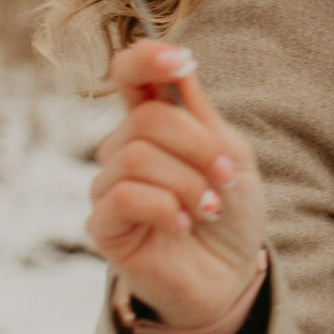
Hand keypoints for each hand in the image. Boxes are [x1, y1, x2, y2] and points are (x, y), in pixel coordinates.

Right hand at [86, 41, 266, 327]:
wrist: (230, 275)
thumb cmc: (229, 212)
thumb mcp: (229, 154)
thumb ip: (200, 113)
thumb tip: (179, 58)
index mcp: (154, 123)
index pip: (130, 74)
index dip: (147, 58)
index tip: (181, 60)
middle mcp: (124, 148)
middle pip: (148, 119)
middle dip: (199, 147)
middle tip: (226, 178)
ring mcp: (109, 186)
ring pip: (137, 157)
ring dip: (188, 183)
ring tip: (209, 208)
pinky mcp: (102, 225)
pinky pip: (124, 197)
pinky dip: (165, 208)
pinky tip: (183, 225)